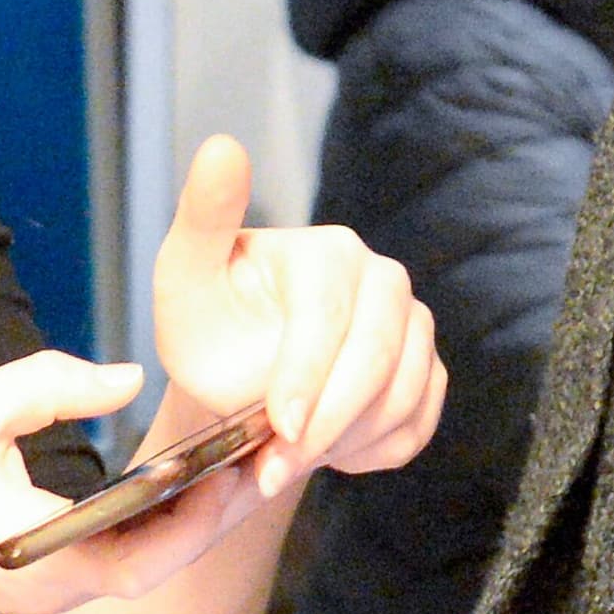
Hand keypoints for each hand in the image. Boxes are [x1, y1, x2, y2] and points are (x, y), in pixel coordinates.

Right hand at [0, 354, 269, 613]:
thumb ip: (52, 386)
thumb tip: (130, 377)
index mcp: (48, 555)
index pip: (153, 551)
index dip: (207, 511)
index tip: (243, 459)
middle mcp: (60, 589)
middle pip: (161, 562)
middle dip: (213, 511)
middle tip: (259, 452)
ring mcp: (50, 593)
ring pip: (141, 563)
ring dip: (185, 517)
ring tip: (227, 456)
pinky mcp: (39, 583)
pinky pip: (112, 557)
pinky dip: (149, 522)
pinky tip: (171, 476)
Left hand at [151, 135, 444, 487]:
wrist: (235, 382)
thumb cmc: (208, 326)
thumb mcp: (187, 275)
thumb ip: (204, 216)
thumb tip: (222, 145)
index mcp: (330, 251)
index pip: (330, 317)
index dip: (304, 376)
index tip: (275, 426)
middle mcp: (384, 280)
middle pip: (375, 362)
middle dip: (321, 426)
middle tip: (271, 468)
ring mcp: (414, 327)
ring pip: (401, 397)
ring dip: (341, 443)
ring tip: (285, 459)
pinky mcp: (427, 372)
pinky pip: (418, 424)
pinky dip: (371, 452)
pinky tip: (326, 449)